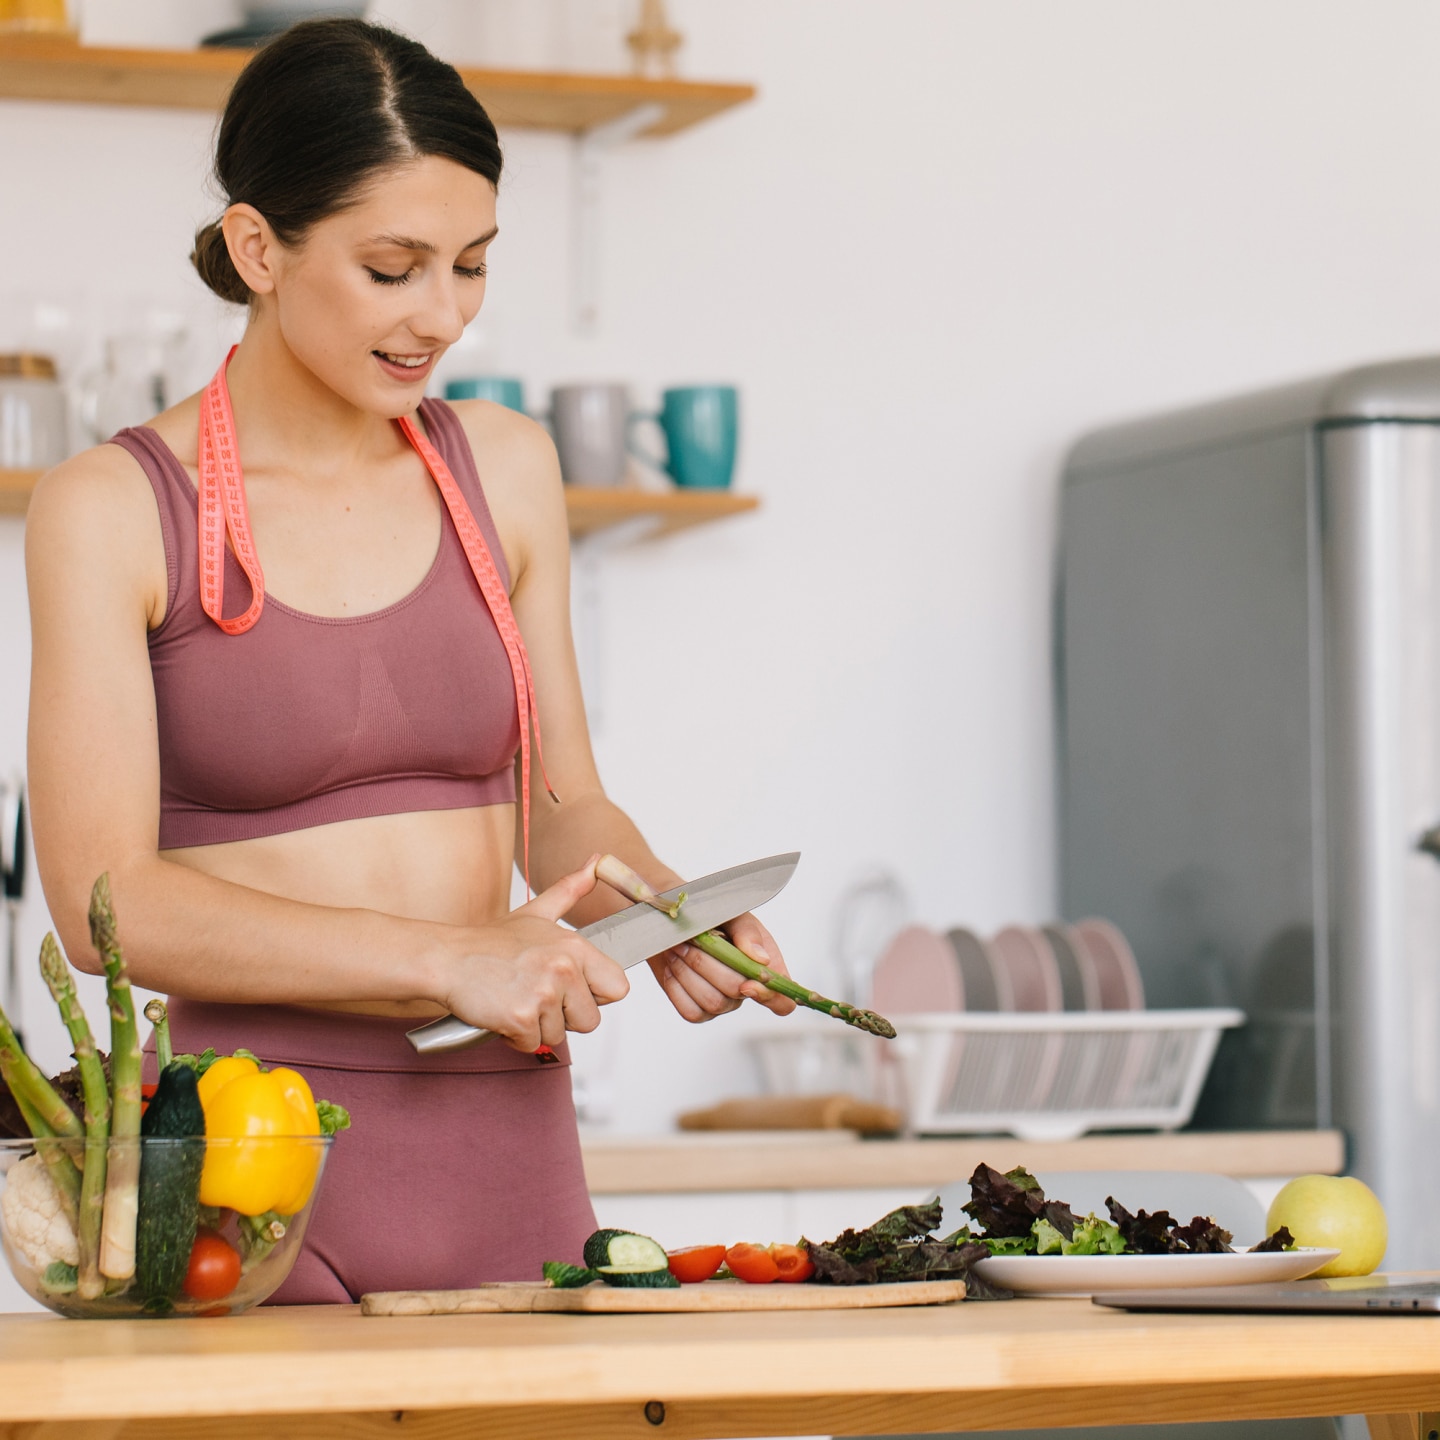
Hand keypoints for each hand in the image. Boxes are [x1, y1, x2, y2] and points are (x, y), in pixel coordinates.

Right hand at [441, 858, 630, 1051]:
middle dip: (563, 1016)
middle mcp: (564, 969)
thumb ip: (571, 889)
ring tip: (517, 999)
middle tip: (536, 995)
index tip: (571, 988)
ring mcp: (542, 994)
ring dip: (536, 1026)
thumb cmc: (492, 942)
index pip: (618, 987)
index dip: (595, 994)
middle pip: (590, 1020)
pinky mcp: (521, 1018)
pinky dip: (516, 1037)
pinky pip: (532, 1044)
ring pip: (559, 1035)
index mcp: (575, 946)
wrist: (448, 958)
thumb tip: (599, 860)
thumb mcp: (537, 912)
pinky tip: (502, 1011)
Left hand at [647, 912, 796, 1023]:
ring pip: (712, 1003)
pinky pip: (691, 1011)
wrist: (677, 921)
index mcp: (766, 968)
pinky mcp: (698, 1012)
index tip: (748, 983)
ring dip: (690, 973)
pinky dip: (678, 988)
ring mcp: (723, 1004)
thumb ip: (748, 933)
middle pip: (737, 993)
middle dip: (710, 965)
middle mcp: (746, 991)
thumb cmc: (713, 916)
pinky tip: (674, 967)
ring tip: (679, 948)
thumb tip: (762, 959)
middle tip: (692, 941)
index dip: (770, 998)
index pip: (783, 1001)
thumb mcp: (734, 914)